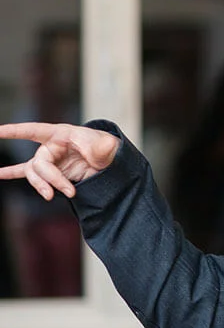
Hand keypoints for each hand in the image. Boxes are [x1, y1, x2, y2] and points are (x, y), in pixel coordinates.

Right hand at [0, 122, 119, 199]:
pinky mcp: (50, 171)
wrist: (108, 162)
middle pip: (40, 163)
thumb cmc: (105, 148)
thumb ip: (102, 147)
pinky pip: (26, 172)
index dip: (15, 131)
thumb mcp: (107, 146)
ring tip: (51, 197)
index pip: (34, 130)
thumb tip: (102, 147)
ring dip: (41, 186)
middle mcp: (51, 146)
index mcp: (61, 134)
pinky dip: (11, 173)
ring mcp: (49, 159)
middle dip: (52, 179)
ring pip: (34, 173)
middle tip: (70, 192)